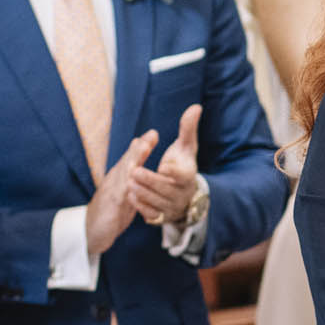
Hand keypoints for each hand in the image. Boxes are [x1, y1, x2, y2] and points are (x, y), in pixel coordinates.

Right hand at [86, 130, 160, 255]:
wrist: (89, 231)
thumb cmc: (109, 211)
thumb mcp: (124, 191)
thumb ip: (131, 173)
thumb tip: (137, 152)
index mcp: (119, 178)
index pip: (131, 159)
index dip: (141, 146)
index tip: (153, 133)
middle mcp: (114, 182)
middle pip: (126, 163)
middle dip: (138, 150)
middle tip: (150, 137)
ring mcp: (110, 194)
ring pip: (123, 176)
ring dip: (132, 163)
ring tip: (142, 152)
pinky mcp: (110, 209)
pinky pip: (119, 198)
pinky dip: (126, 190)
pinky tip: (132, 184)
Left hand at [129, 103, 201, 224]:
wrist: (183, 194)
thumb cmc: (181, 164)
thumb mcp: (185, 147)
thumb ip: (188, 128)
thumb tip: (196, 107)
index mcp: (189, 176)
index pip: (184, 175)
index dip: (174, 171)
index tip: (164, 166)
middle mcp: (183, 194)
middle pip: (166, 189)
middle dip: (150, 180)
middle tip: (134, 171)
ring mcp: (173, 208)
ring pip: (157, 202)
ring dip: (142, 193)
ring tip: (129, 182)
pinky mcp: (163, 218)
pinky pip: (152, 215)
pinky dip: (141, 207)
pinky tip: (131, 196)